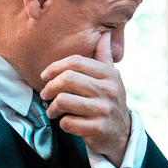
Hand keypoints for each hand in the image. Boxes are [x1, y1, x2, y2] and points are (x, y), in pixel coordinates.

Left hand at [39, 32, 130, 165]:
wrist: (122, 134)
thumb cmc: (109, 101)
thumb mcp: (111, 78)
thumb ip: (104, 56)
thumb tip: (105, 33)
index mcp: (110, 75)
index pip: (76, 62)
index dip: (55, 67)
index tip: (45, 75)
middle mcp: (109, 91)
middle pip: (67, 79)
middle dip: (49, 87)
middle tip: (45, 94)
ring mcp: (104, 110)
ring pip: (63, 101)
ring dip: (52, 107)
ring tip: (52, 110)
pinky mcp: (97, 129)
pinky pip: (67, 122)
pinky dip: (62, 123)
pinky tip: (66, 122)